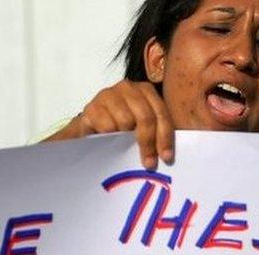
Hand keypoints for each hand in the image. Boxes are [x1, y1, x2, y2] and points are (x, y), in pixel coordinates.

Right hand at [44, 80, 174, 170]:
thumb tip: (168, 154)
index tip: (166, 157)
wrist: (90, 129)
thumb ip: (157, 132)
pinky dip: (109, 136)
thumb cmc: (120, 130)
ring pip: (126, 121)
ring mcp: (108, 95)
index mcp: (145, 90)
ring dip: (125, 138)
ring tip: (122, 142)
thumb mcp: (142, 128)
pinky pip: (107, 126)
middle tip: (149, 163)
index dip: (165, 137)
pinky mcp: (92, 107)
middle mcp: (127, 88)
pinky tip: (107, 138)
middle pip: (145, 117)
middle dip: (149, 143)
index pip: (161, 114)